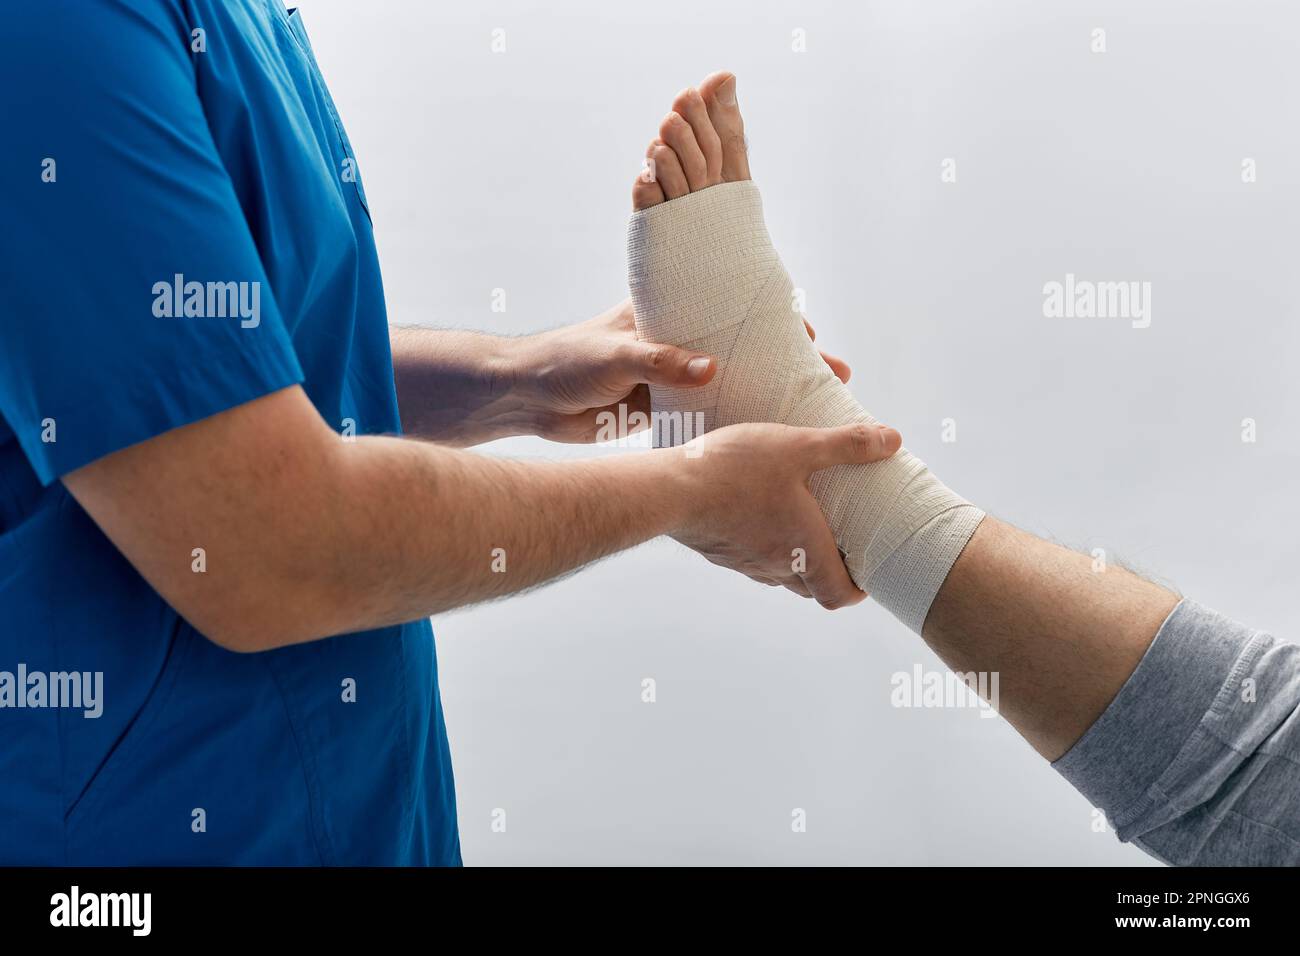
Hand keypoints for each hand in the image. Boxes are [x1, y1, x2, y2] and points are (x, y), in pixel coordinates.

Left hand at [515, 300, 850, 441]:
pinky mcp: (663, 411)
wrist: (527, 399)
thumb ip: (660, 362)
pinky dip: (738, 424)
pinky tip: (769, 438)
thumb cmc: (565, 361)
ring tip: (815, 413)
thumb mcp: (614, 355)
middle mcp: (680, 343)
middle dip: (791, 363)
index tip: (811, 336)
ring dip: (771, 396)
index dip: (777, 319)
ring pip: (735, 385)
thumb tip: (711, 368)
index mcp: (670, 313)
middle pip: (747, 348)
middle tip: (835, 379)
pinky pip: (710, 416)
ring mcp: (674, 378)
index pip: (735, 307)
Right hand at [667, 420, 901, 607]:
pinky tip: (761, 512)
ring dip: (797, 558)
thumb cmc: (737, 470)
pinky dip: (766, 545)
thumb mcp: (798, 446)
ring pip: (780, 574)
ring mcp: (744, 563)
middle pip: (812, 587)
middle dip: (831, 570)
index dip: (858, 589)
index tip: (867, 573)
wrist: (670, 490)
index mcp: (805, 552)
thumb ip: (846, 444)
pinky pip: (752, 558)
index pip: (840, 595)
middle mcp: (776, 567)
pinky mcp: (720, 552)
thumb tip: (892, 439)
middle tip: (842, 543)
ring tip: (804, 525)